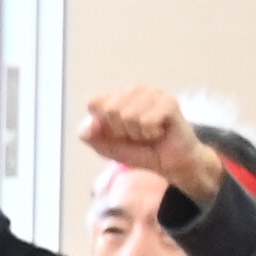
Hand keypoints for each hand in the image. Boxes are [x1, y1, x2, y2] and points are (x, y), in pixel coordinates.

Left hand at [82, 85, 226, 205]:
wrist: (171, 164)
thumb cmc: (141, 151)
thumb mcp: (108, 148)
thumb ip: (92, 136)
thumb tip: (85, 128)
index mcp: (118, 96)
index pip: (94, 104)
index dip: (103, 126)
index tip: (118, 133)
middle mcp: (135, 90)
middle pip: (110, 110)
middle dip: (121, 130)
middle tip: (138, 134)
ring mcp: (154, 93)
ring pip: (128, 115)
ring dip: (137, 133)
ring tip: (149, 133)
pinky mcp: (169, 102)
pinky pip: (146, 121)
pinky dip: (150, 133)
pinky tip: (159, 132)